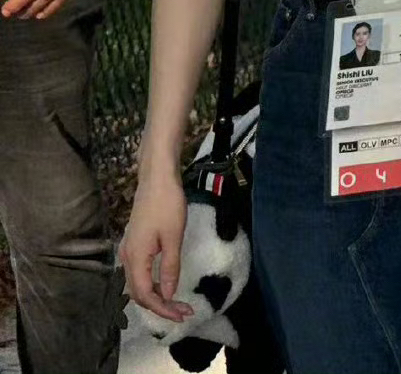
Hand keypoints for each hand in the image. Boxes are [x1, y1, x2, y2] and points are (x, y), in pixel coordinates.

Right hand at [119, 169, 192, 323]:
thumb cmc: (167, 204)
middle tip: (183, 312)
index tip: (181, 315)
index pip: (145, 295)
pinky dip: (151, 283)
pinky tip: (164, 284)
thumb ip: (170, 267)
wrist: (156, 177)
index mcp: (135, 258)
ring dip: (156, 296)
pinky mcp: (133, 243)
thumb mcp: (174, 237)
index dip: (162, 309)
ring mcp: (128, 250)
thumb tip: (168, 294)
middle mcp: (126, 257)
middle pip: (138, 293)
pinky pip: (139, 272)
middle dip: (160, 306)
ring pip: (137, 283)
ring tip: (177, 303)